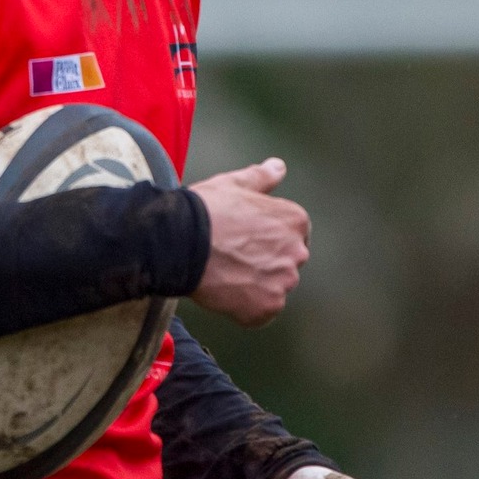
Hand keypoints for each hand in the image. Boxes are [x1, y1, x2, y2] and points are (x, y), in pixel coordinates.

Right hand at [188, 158, 308, 326]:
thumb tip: (279, 167)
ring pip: (273, 288)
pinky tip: (225, 292)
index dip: (266, 238)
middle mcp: (297, 252)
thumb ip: (262, 177)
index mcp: (295, 220)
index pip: (292, 235)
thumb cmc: (207, 210)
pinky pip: (260, 312)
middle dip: (264, 262)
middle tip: (233, 257)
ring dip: (255, 285)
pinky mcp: (266, 308)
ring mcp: (282, 282)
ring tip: (226, 274)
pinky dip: (246, 307)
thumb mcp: (234, 183)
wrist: (181, 242)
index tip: (245, 240)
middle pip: (284, 262)